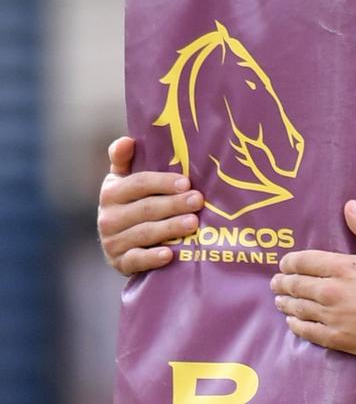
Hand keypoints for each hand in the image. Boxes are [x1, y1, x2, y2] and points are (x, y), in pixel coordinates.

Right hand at [97, 136, 203, 274]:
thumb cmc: (132, 206)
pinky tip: (169, 253)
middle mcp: (108, 217)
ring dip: (170, 228)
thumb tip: (128, 140)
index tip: (185, 182)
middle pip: (145, 209)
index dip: (162, 182)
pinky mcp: (120, 263)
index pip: (137, 184)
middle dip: (173, 204)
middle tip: (198, 201)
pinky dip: (152, 258)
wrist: (120, 246)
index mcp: (111, 192)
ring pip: (144, 233)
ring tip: (193, 223)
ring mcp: (113, 242)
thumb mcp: (124, 182)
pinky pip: (136, 260)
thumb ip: (125, 161)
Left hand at [271, 200, 355, 361]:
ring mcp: (331, 316)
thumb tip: (350, 205)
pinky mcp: (336, 338)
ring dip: (285, 303)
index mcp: (343, 267)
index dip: (289, 262)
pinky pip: (307, 331)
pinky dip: (295, 325)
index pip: (303, 261)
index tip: (284, 263)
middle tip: (276, 282)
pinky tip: (292, 322)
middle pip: (295, 284)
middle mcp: (331, 291)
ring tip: (280, 300)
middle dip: (282, 282)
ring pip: (297, 308)